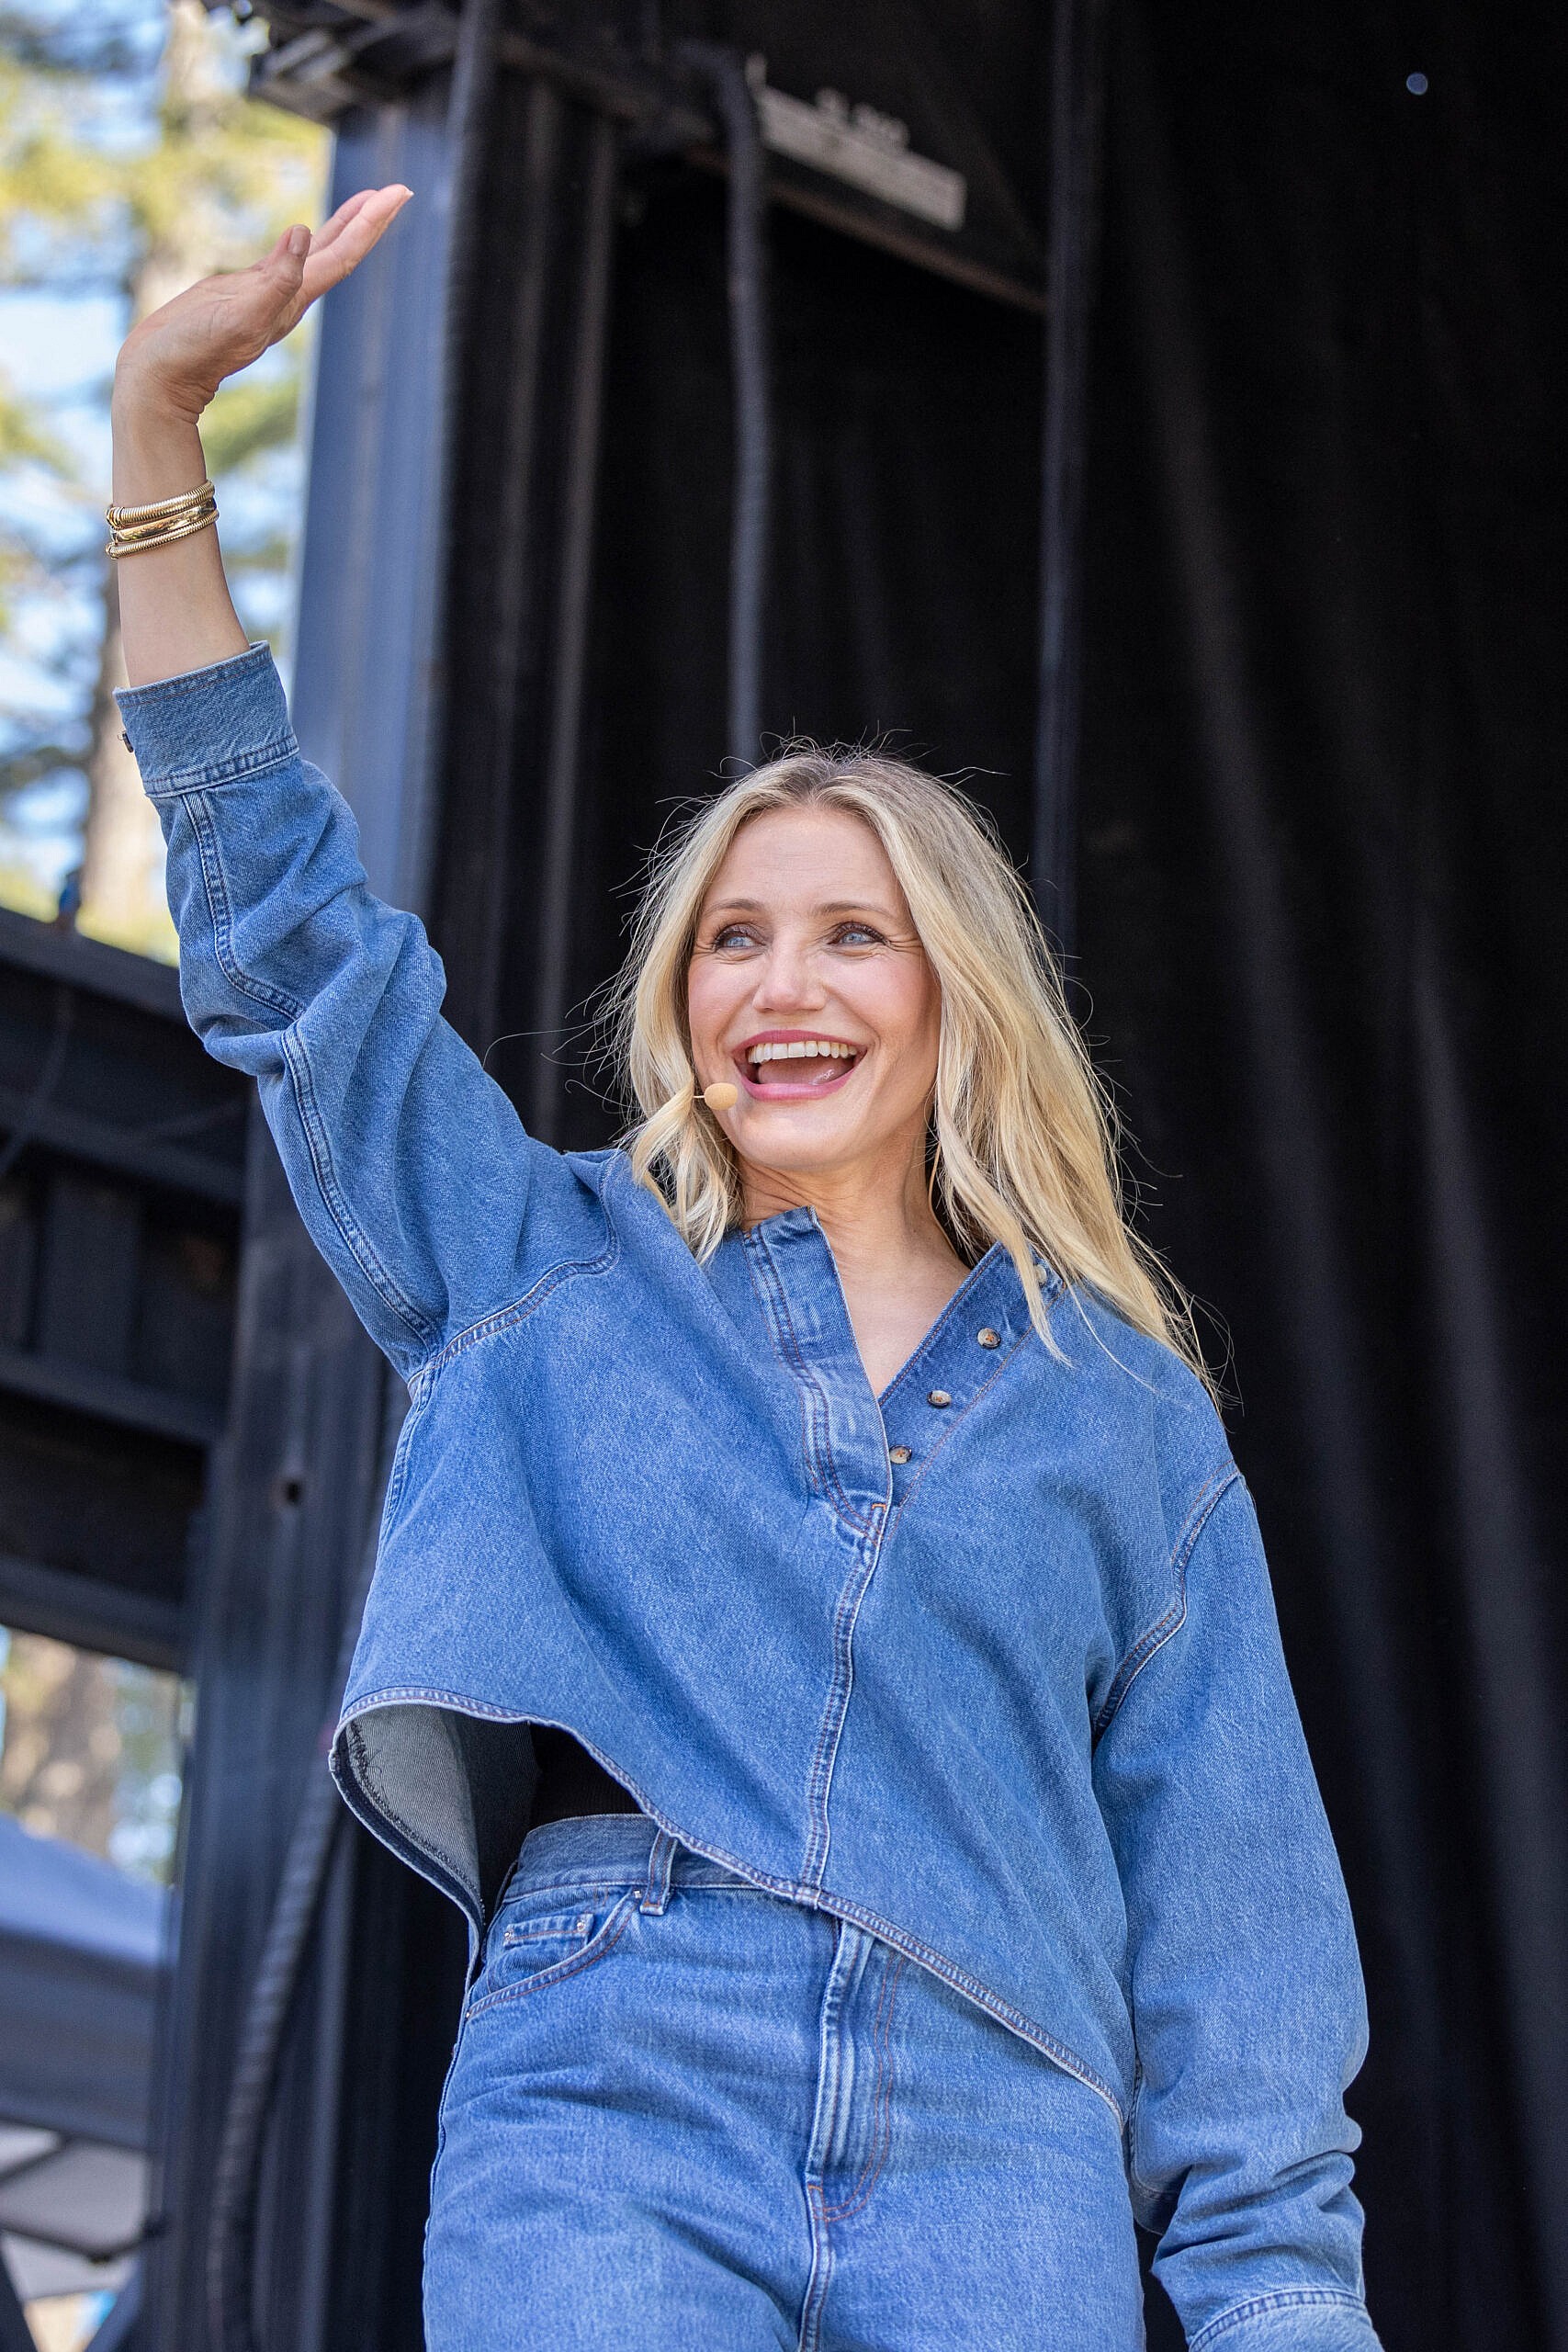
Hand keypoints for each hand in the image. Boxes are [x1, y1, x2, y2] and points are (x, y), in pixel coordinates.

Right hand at [114, 184, 412, 425]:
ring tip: (367, 202)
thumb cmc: (195, 349)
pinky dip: (304, 241)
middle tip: (398, 190)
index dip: (371, 222)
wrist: (162, 374)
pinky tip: (306, 232)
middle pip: (340, 252)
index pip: (343, 254)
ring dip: (344, 227)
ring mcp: (268, 294)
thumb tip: (302, 232)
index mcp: (293, 299)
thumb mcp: (239, 314)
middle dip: (369, 220)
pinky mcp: (244, 291)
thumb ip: (275, 278)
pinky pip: (286, 260)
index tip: (398, 192)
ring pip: (317, 254)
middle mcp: (289, 296)